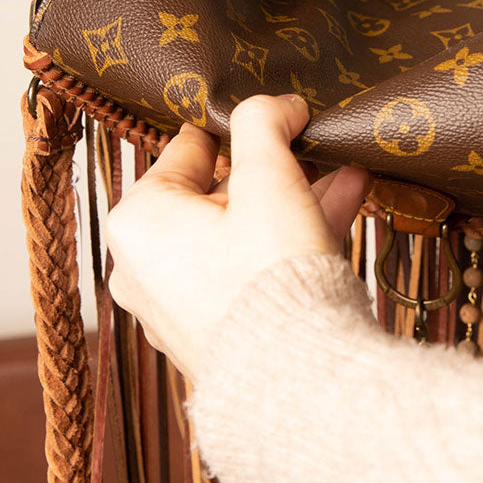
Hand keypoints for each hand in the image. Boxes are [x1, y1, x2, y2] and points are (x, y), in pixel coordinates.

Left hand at [106, 95, 370, 382]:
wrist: (294, 378)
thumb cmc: (267, 272)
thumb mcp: (268, 177)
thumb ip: (265, 124)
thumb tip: (277, 103)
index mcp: (137, 221)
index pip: (189, 150)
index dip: (242, 128)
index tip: (282, 117)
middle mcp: (145, 266)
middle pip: (218, 194)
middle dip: (275, 170)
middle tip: (316, 148)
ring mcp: (180, 306)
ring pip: (242, 233)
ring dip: (295, 200)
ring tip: (344, 173)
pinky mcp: (218, 334)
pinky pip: (253, 270)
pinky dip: (290, 241)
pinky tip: (345, 209)